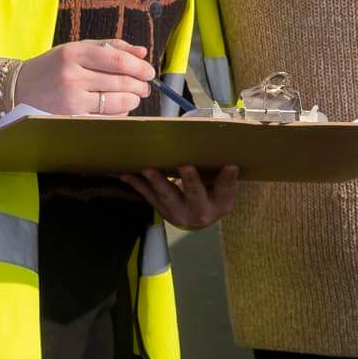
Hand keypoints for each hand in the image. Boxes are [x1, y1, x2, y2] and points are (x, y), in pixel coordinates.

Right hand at [16, 38, 154, 115]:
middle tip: (145, 86)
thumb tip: (142, 52)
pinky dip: (118, 113)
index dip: (139, 67)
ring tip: (134, 96)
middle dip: (139, 85)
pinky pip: (104, 118)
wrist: (17, 89)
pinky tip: (120, 108)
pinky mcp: (69, 118)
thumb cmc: (52, 67)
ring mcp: (70, 99)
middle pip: (120, 81)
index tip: (149, 72)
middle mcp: (72, 76)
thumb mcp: (76, 49)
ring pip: (115, 102)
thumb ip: (110, 47)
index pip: (117, 60)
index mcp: (74, 53)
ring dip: (132, 100)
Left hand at [118, 165, 240, 229]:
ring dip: (157, 182)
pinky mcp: (163, 211)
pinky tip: (127, 175)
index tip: (231, 166)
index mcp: (222, 204)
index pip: (226, 190)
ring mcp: (179, 214)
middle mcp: (202, 212)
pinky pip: (149, 196)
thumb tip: (226, 143)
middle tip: (185, 166)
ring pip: (168, 197)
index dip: (228, 178)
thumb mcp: (224, 185)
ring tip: (148, 169)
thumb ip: (224, 171)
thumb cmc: (214, 191)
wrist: (199, 215)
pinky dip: (138, 184)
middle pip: (195, 195)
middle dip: (190, 181)